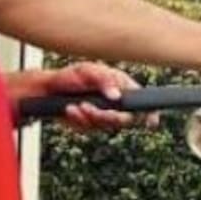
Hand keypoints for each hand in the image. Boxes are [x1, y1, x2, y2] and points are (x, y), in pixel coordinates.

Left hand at [40, 62, 158, 132]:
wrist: (49, 89)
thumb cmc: (71, 76)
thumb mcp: (87, 70)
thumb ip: (103, 80)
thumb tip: (116, 96)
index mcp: (121, 86)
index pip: (142, 100)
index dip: (150, 113)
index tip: (151, 121)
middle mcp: (116, 103)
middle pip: (125, 120)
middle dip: (107, 116)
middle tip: (89, 107)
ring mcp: (104, 115)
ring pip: (105, 125)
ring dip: (89, 116)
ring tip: (77, 105)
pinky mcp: (91, 125)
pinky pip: (90, 128)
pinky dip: (79, 120)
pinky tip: (70, 110)